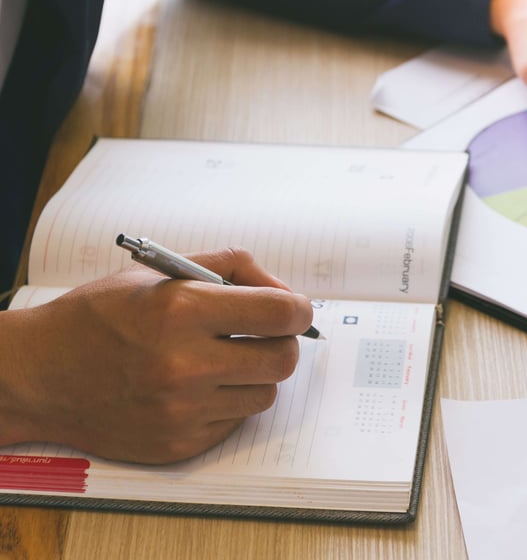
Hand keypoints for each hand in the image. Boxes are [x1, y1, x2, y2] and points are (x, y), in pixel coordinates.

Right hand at [0, 247, 313, 463]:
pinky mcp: (178, 444)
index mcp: (182, 311)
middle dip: (281, 343)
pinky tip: (193, 388)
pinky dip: (226, 403)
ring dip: (253, 375)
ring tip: (218, 361)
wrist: (41, 373)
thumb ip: (232, 269)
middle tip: (260, 335)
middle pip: (283, 359)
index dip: (298, 310)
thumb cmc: (101, 314)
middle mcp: (185, 365)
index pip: (281, 314)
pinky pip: (235, 422)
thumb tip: (287, 294)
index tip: (295, 310)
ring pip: (265, 395)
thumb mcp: (161, 271)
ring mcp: (182, 412)